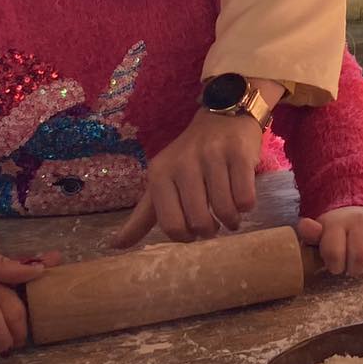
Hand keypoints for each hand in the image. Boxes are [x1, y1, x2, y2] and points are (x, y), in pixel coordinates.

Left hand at [113, 108, 263, 247]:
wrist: (223, 118)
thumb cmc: (190, 157)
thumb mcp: (163, 182)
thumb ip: (143, 216)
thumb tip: (115, 245)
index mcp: (160, 173)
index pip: (171, 223)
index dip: (186, 237)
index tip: (193, 233)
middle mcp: (183, 163)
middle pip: (199, 220)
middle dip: (210, 230)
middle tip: (215, 226)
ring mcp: (212, 156)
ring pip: (225, 209)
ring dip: (231, 220)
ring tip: (232, 217)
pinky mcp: (239, 153)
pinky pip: (245, 196)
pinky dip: (246, 205)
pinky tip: (243, 201)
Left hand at [296, 208, 362, 277]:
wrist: (355, 210)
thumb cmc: (337, 232)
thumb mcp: (320, 235)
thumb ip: (311, 235)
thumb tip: (305, 225)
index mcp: (336, 223)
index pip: (334, 252)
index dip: (335, 266)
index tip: (337, 267)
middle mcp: (358, 218)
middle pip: (361, 254)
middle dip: (357, 269)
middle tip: (354, 268)